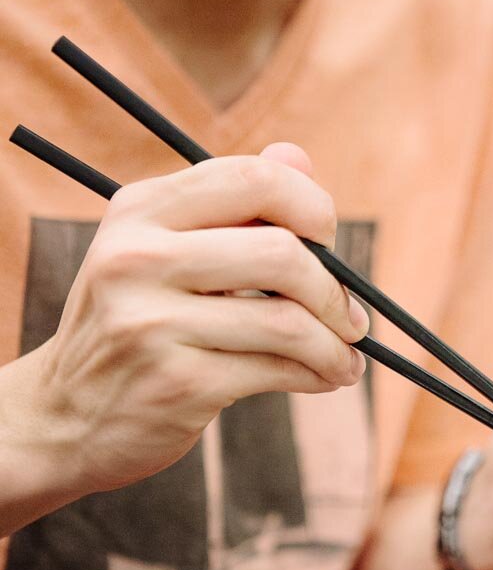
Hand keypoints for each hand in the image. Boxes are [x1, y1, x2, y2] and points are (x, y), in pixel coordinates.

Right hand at [0, 143, 367, 530]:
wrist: (63, 415)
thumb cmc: (136, 323)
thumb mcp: (163, 251)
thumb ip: (233, 204)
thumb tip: (299, 154)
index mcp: (141, 210)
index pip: (255, 179)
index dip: (313, 207)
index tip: (329, 241)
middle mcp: (138, 257)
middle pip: (282, 252)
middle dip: (334, 290)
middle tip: (351, 318)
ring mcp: (151, 322)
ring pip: (289, 321)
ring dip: (336, 345)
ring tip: (346, 358)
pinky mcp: (176, 383)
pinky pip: (278, 370)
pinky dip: (319, 375)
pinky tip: (326, 378)